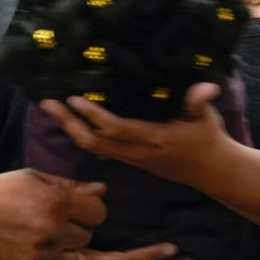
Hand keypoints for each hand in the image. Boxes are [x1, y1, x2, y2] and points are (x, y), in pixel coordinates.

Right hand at [0, 169, 105, 259]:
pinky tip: (29, 256)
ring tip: (38, 241)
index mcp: (56, 202)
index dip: (88, 211)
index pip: (98, 213)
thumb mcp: (32, 178)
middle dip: (72, 231)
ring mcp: (38, 257)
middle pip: (86, 237)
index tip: (73, 211)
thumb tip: (103, 189)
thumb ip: (71, 185)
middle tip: (49, 224)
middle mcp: (51, 231)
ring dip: (61, 253)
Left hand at [40, 82, 228, 188]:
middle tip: (47, 103)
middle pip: (94, 143)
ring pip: (92, 148)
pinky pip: (99, 149)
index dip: (93, 116)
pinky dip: (81, 134)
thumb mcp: (206, 117)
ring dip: (70, 129)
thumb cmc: (208, 138)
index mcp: (154, 138)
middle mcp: (137, 152)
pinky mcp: (129, 160)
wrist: (211, 172)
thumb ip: (200, 100)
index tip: (74, 99)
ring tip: (52, 108)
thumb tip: (208, 86)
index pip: (117, 129)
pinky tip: (70, 120)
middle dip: (68, 124)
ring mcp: (131, 159)